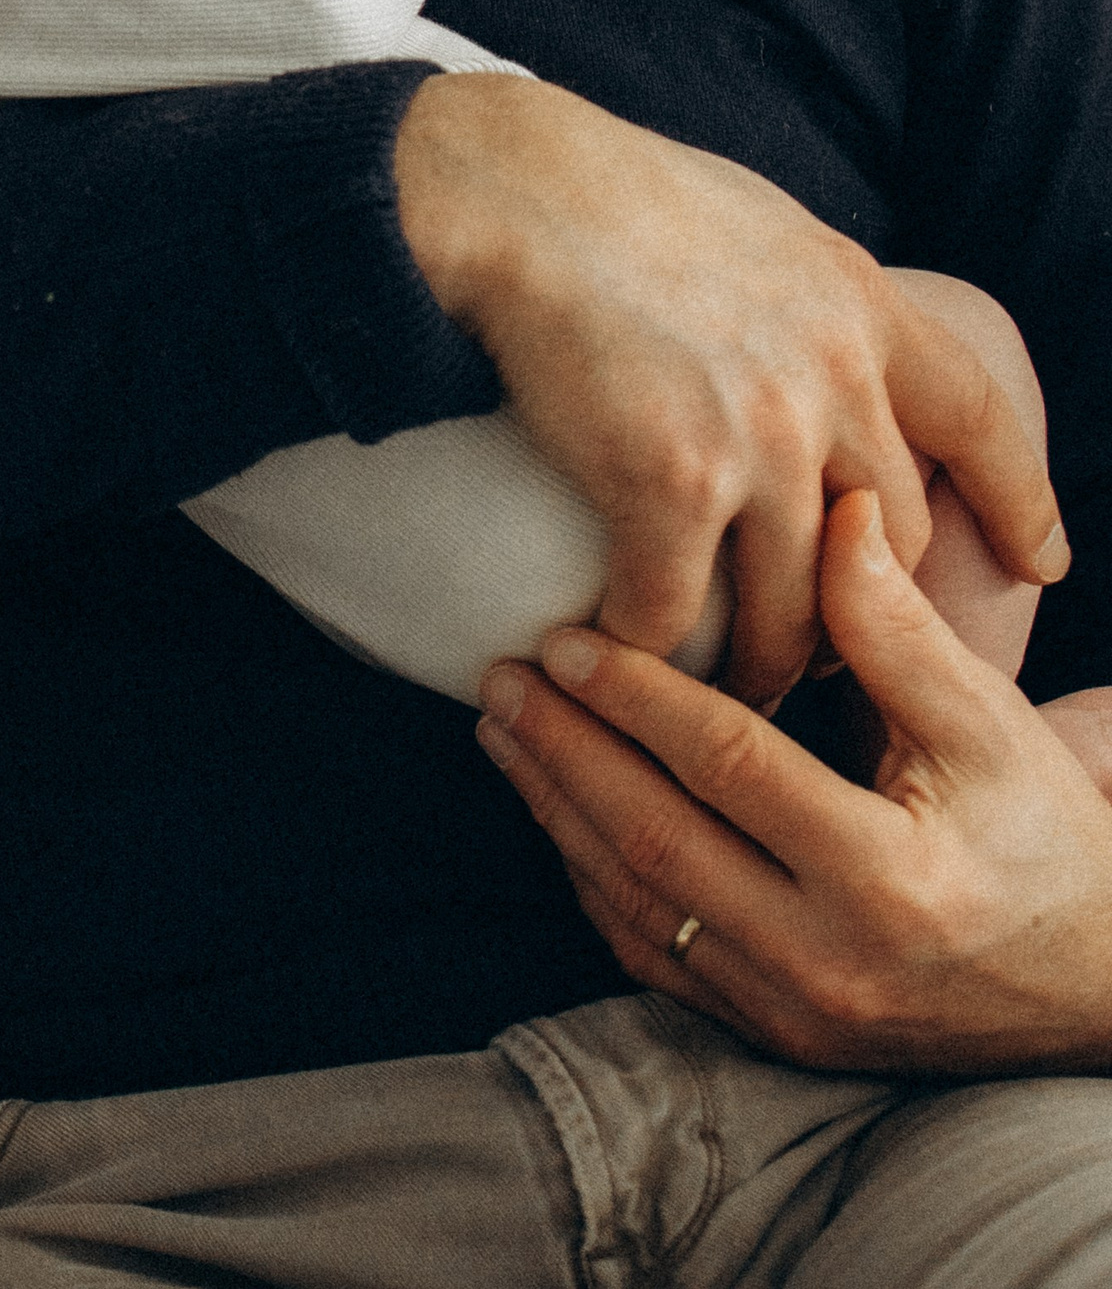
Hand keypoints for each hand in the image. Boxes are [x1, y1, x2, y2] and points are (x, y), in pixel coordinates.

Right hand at [394, 74, 1067, 702]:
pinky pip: (678, 613)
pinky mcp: (668, 482)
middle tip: (829, 653)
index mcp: (860, 304)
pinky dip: (652, 647)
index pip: (979, 421)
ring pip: (798, 609)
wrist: (509, 188)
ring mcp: (758, 437)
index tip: (1040, 562)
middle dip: (868, 616)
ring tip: (729, 692)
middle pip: (892, 543)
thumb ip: (814, 299)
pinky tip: (619, 649)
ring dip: (767, 666)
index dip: (1019, 502)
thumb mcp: (760, 225)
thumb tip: (826, 341)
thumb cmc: (610, 190)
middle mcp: (832, 378)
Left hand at [474, 489, 1111, 1072]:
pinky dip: (594, 882)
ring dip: (557, 811)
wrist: (1095, 985)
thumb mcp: (988, 724)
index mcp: (889, 878)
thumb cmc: (1042, 836)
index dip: (637, 696)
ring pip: (639, 906)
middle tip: (497, 676)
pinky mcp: (776, 1037)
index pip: (728, 768)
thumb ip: (898, 627)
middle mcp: (830, 961)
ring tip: (504, 729)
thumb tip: (837, 512)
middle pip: (657, 842)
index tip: (564, 636)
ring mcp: (795, 1012)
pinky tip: (556, 814)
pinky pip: (656, 960)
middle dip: (564, 751)